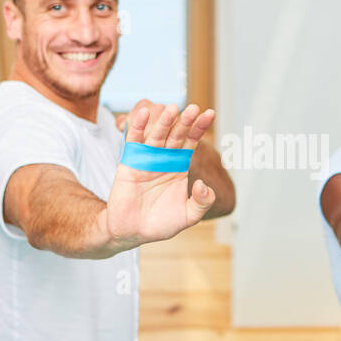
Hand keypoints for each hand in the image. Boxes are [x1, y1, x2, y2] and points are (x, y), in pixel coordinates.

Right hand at [106, 100, 215, 245]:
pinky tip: (143, 113)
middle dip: (186, 121)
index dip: (200, 128)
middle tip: (194, 108)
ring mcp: (147, 158)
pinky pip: (134, 141)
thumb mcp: (189, 216)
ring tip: (173, 108)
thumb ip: (202, 203)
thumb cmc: (160, 224)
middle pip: (177, 135)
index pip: (191, 141)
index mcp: (179, 166)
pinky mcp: (130, 162)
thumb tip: (203, 185)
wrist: (132, 232)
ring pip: (158, 135)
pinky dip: (138, 126)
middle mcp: (164, 158)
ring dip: (165, 121)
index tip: (210, 113)